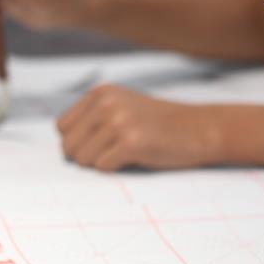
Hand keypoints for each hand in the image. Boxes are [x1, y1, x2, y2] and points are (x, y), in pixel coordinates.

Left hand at [57, 85, 222, 170]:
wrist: (200, 129)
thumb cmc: (162, 125)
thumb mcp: (124, 107)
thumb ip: (94, 118)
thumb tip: (64, 148)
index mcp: (101, 93)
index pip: (62, 128)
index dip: (77, 143)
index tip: (99, 147)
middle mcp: (107, 104)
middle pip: (68, 145)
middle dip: (85, 157)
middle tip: (110, 157)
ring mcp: (120, 122)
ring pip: (83, 159)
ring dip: (101, 164)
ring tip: (124, 156)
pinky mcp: (133, 142)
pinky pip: (103, 167)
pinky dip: (116, 169)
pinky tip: (135, 159)